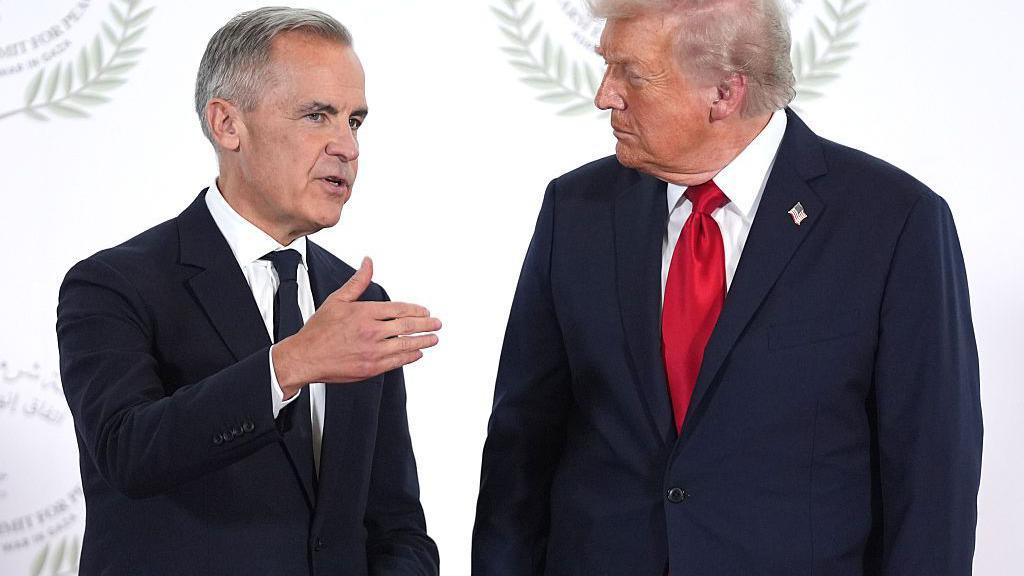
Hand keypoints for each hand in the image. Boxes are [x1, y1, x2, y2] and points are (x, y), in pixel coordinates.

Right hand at [272, 257, 440, 397]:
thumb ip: (357, 282)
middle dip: (426, 325)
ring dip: (423, 341)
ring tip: (433, 339)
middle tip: (437, 324)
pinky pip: (397, 361)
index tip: (425, 312)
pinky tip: (417, 353)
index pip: (399, 309)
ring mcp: (372, 351)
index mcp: (365, 313)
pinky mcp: (371, 367)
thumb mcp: (337, 300)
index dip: (416, 310)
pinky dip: (410, 356)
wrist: (305, 357)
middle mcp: (371, 331)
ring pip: (405, 344)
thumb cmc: (318, 331)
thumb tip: (368, 263)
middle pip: (407, 326)